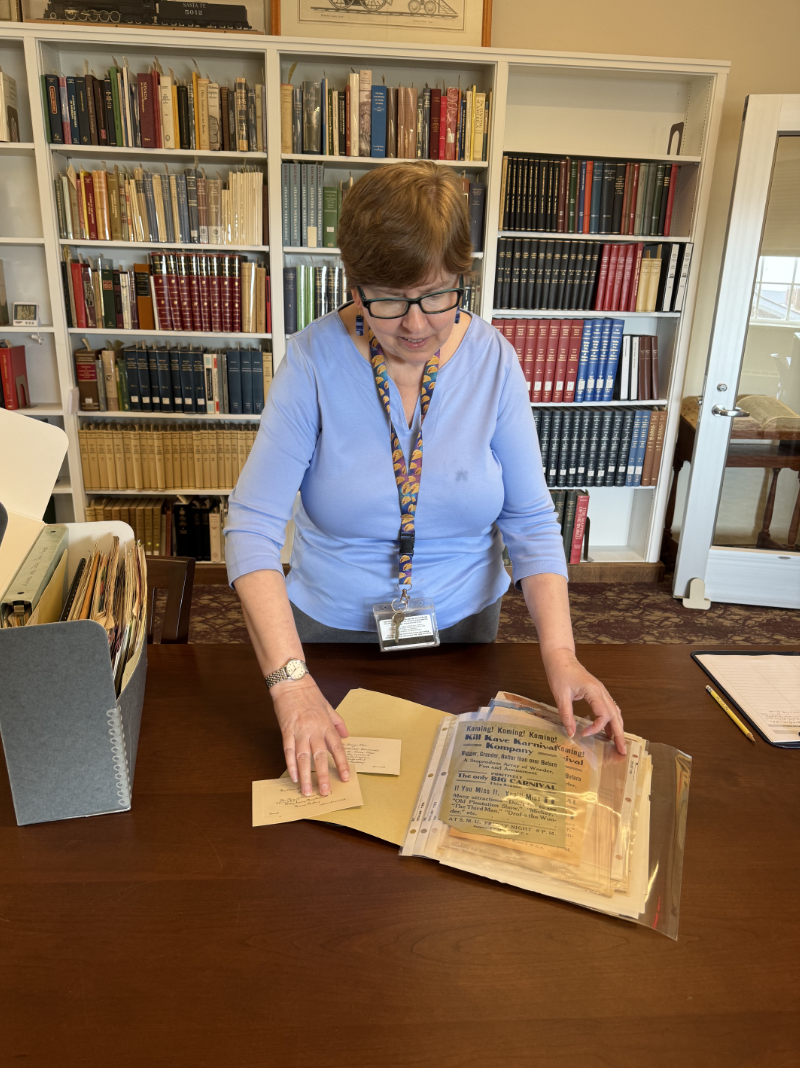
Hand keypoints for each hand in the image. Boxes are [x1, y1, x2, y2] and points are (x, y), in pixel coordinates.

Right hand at [270, 676, 349, 795]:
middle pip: (320, 756)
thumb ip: (338, 722)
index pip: (337, 747)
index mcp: (326, 724)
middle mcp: (314, 729)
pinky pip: (288, 751)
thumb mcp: (328, 706)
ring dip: (306, 776)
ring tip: (308, 791)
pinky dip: (290, 765)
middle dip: (323, 776)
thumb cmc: (309, 693)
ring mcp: (299, 731)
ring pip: (303, 757)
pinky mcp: (286, 730)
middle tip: (325, 792)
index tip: (345, 777)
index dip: (342, 763)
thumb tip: (347, 735)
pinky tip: (293, 777)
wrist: (291, 682)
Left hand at [542, 648, 626, 754]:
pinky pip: (609, 708)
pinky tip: (609, 730)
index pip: (603, 715)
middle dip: (620, 734)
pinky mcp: (598, 692)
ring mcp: (601, 691)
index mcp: (594, 691)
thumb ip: (566, 715)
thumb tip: (571, 733)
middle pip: (615, 716)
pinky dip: (612, 720)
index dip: (596, 728)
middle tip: (622, 751)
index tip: (584, 734)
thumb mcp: (560, 695)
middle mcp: (602, 692)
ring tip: (619, 744)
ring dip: (618, 728)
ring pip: (615, 712)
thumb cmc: (560, 673)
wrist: (560, 657)